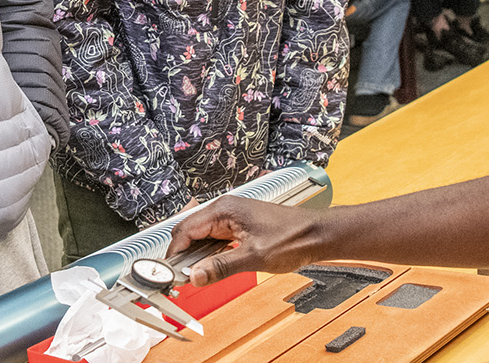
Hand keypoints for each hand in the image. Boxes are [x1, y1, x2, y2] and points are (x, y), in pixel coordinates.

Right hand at [167, 196, 326, 286]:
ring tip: (196, 276)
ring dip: (197, 256)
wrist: (318, 234)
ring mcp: (233, 217)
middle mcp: (226, 210)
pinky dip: (210, 254)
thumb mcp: (254, 257)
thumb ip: (221, 267)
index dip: (175, 253)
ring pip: (202, 237)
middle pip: (190, 232)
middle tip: (180, 277)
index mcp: (224, 210)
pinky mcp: (240, 227)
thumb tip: (196, 276)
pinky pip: (216, 240)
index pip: (185, 229)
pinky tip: (213, 268)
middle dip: (183, 254)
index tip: (170, 273)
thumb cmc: (294, 237)